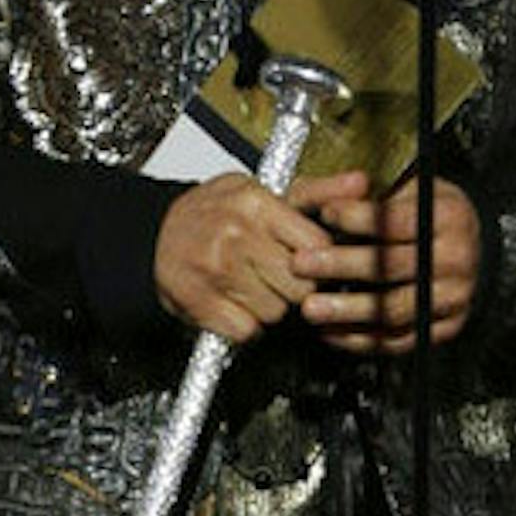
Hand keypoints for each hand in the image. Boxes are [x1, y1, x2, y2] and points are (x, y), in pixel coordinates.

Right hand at [154, 173, 332, 343]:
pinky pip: (247, 331)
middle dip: (295, 285)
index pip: (316, 246)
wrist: (155, 232)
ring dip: (269, 306)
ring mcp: (216, 270)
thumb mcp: (264, 189)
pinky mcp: (200, 302)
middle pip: (300, 285)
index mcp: (255, 203)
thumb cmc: (215, 210)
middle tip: (276, 272)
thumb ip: (316, 192)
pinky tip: (236, 302)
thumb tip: (360, 184)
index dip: (316, 258)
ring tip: (252, 283)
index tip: (304, 256)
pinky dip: (245, 324)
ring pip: (276, 312)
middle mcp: (236, 234)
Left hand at [290, 171, 480, 354]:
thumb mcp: (407, 185)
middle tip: (302, 263)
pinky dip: (362, 339)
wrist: (470, 245)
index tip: (326, 213)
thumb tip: (341, 189)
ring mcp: (452, 297)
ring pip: (395, 309)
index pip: (397, 221)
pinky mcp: (443, 327)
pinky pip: (400, 340)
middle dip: (341, 265)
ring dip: (348, 310)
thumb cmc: (429, 212)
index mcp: (447, 216)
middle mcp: (455, 258)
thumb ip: (365, 189)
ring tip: (311, 307)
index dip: (359, 218)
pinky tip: (332, 330)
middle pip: (392, 265)